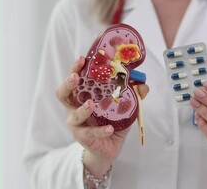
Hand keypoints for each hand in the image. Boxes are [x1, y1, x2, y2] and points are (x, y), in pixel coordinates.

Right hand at [56, 56, 148, 177]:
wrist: (109, 147)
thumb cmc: (112, 121)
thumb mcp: (124, 106)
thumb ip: (133, 95)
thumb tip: (143, 85)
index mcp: (82, 95)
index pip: (75, 78)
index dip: (76, 68)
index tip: (82, 58)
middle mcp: (74, 107)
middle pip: (62, 93)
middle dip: (68, 84)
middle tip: (76, 77)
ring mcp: (76, 123)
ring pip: (74, 115)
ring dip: (82, 109)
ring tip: (91, 104)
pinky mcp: (83, 137)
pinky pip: (90, 133)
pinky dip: (100, 131)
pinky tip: (109, 128)